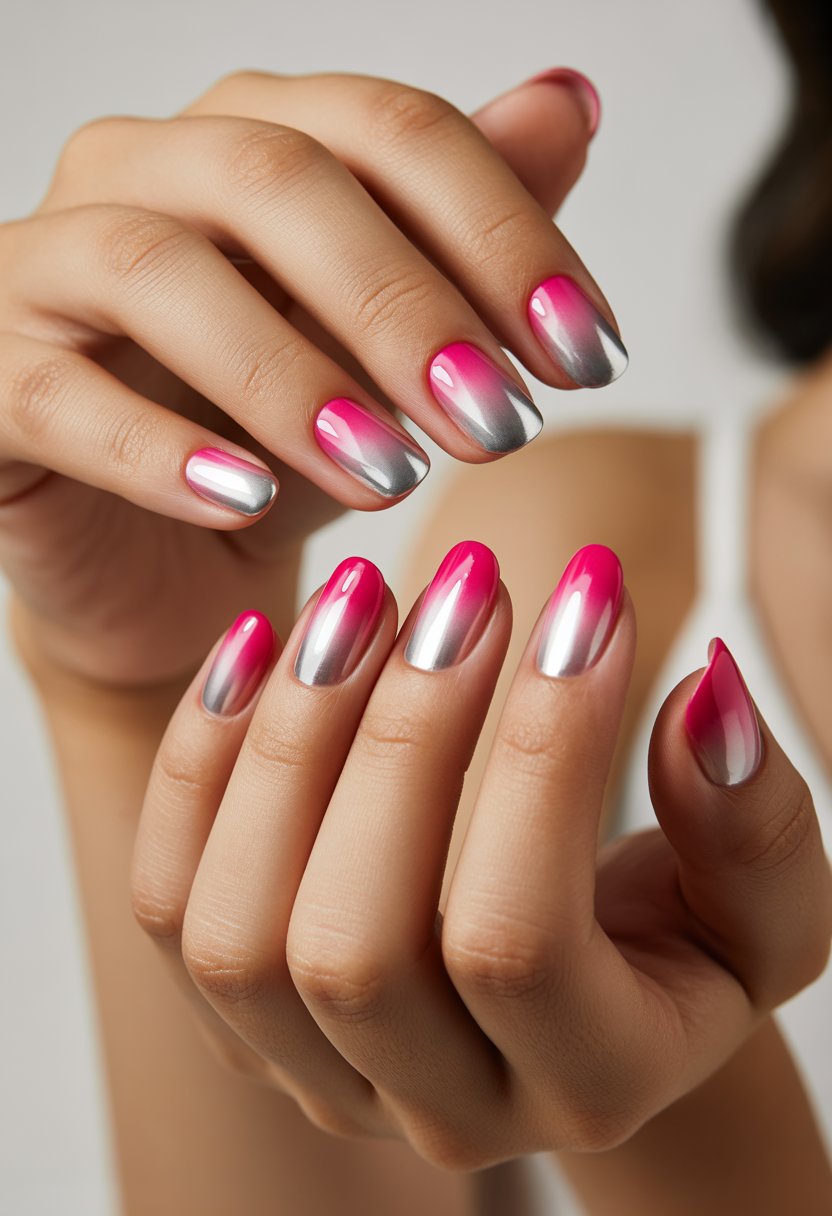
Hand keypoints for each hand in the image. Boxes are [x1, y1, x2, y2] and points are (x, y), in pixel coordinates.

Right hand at [0, 67, 614, 686]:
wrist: (161, 563)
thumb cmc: (277, 447)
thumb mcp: (389, 353)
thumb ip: (462, 232)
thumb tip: (568, 105)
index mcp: (251, 141)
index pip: (391, 132)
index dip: (505, 234)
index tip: (589, 355)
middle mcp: (141, 173)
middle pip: (280, 180)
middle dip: (410, 305)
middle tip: (502, 422)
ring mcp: (48, 269)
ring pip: (161, 270)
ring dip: (294, 376)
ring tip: (394, 472)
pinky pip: (62, 397)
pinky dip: (162, 451)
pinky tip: (251, 503)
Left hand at [131, 541, 831, 1167]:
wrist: (582, 1006)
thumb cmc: (676, 945)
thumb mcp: (756, 904)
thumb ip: (751, 826)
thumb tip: (704, 698)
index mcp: (584, 1084)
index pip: (520, 941)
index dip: (548, 752)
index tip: (588, 589)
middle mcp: (432, 1106)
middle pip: (353, 947)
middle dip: (403, 738)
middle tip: (464, 580)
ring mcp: (314, 1071)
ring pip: (233, 933)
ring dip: (290, 739)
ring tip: (361, 593)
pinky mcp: (239, 1017)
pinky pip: (168, 900)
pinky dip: (200, 763)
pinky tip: (262, 643)